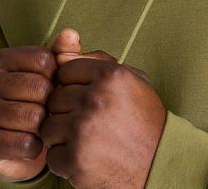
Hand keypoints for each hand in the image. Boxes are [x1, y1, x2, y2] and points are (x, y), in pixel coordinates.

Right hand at [0, 45, 56, 182]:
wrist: (12, 150)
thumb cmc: (35, 103)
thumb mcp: (49, 74)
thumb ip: (61, 53)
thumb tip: (70, 33)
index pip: (45, 60)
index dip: (57, 77)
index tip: (50, 86)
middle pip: (40, 88)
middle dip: (51, 103)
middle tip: (45, 111)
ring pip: (34, 116)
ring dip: (44, 127)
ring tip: (38, 127)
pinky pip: (25, 143)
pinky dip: (35, 147)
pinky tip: (29, 144)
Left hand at [40, 28, 166, 188]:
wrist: (159, 160)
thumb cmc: (143, 117)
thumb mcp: (130, 79)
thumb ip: (96, 60)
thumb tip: (61, 47)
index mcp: (110, 75)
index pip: (65, 69)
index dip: (74, 84)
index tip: (88, 97)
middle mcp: (95, 99)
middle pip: (54, 98)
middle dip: (66, 110)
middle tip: (89, 121)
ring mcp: (83, 130)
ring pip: (48, 127)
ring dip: (62, 135)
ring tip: (85, 139)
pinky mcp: (76, 160)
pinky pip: (52, 156)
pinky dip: (65, 160)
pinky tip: (86, 156)